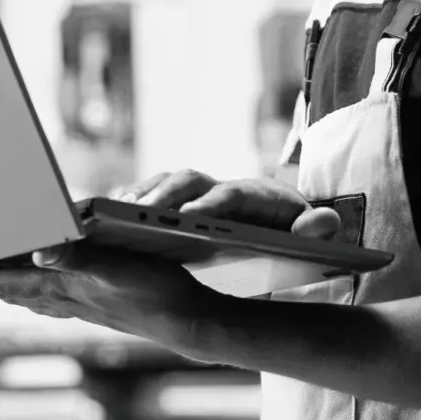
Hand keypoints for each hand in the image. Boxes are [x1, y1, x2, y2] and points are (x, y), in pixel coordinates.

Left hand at [0, 242, 221, 348]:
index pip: (10, 282)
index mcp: (68, 287)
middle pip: (12, 291)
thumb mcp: (119, 268)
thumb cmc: (158, 292)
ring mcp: (81, 305)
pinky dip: (31, 294)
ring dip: (2, 289)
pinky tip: (36, 294)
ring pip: (29, 297)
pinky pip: (50, 301)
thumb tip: (39, 251)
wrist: (188, 323)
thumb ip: (79, 259)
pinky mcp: (96, 306)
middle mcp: (68, 299)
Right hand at [112, 170, 339, 239]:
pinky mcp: (166, 205)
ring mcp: (187, 194)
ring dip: (133, 200)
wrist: (273, 231)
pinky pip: (138, 202)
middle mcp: (215, 187)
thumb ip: (318, 230)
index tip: (193, 219)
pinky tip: (95, 226)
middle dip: (162, 198)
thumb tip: (325, 223)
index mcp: (253, 195)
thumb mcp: (308, 237)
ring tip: (108, 218)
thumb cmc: (288, 237)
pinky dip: (118, 209)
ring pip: (156, 188)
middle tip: (139, 216)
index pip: (232, 194)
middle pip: (185, 182)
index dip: (213, 205)